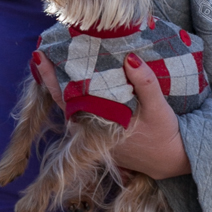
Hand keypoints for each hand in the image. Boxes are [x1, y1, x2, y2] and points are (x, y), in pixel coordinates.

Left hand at [29, 49, 190, 179]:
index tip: (38, 56)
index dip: (50, 77)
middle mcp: (91, 128)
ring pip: (74, 104)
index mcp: (98, 122)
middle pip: (64, 98)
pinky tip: (80, 74)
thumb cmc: (165, 135)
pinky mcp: (102, 132)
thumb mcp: (159, 108)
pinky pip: (85, 109)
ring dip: (66, 82)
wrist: (173, 162)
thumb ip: (146, 83)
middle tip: (44, 49)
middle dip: (53, 75)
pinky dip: (80, 92)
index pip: (65, 97)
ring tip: (58, 56)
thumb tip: (130, 58)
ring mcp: (95, 132)